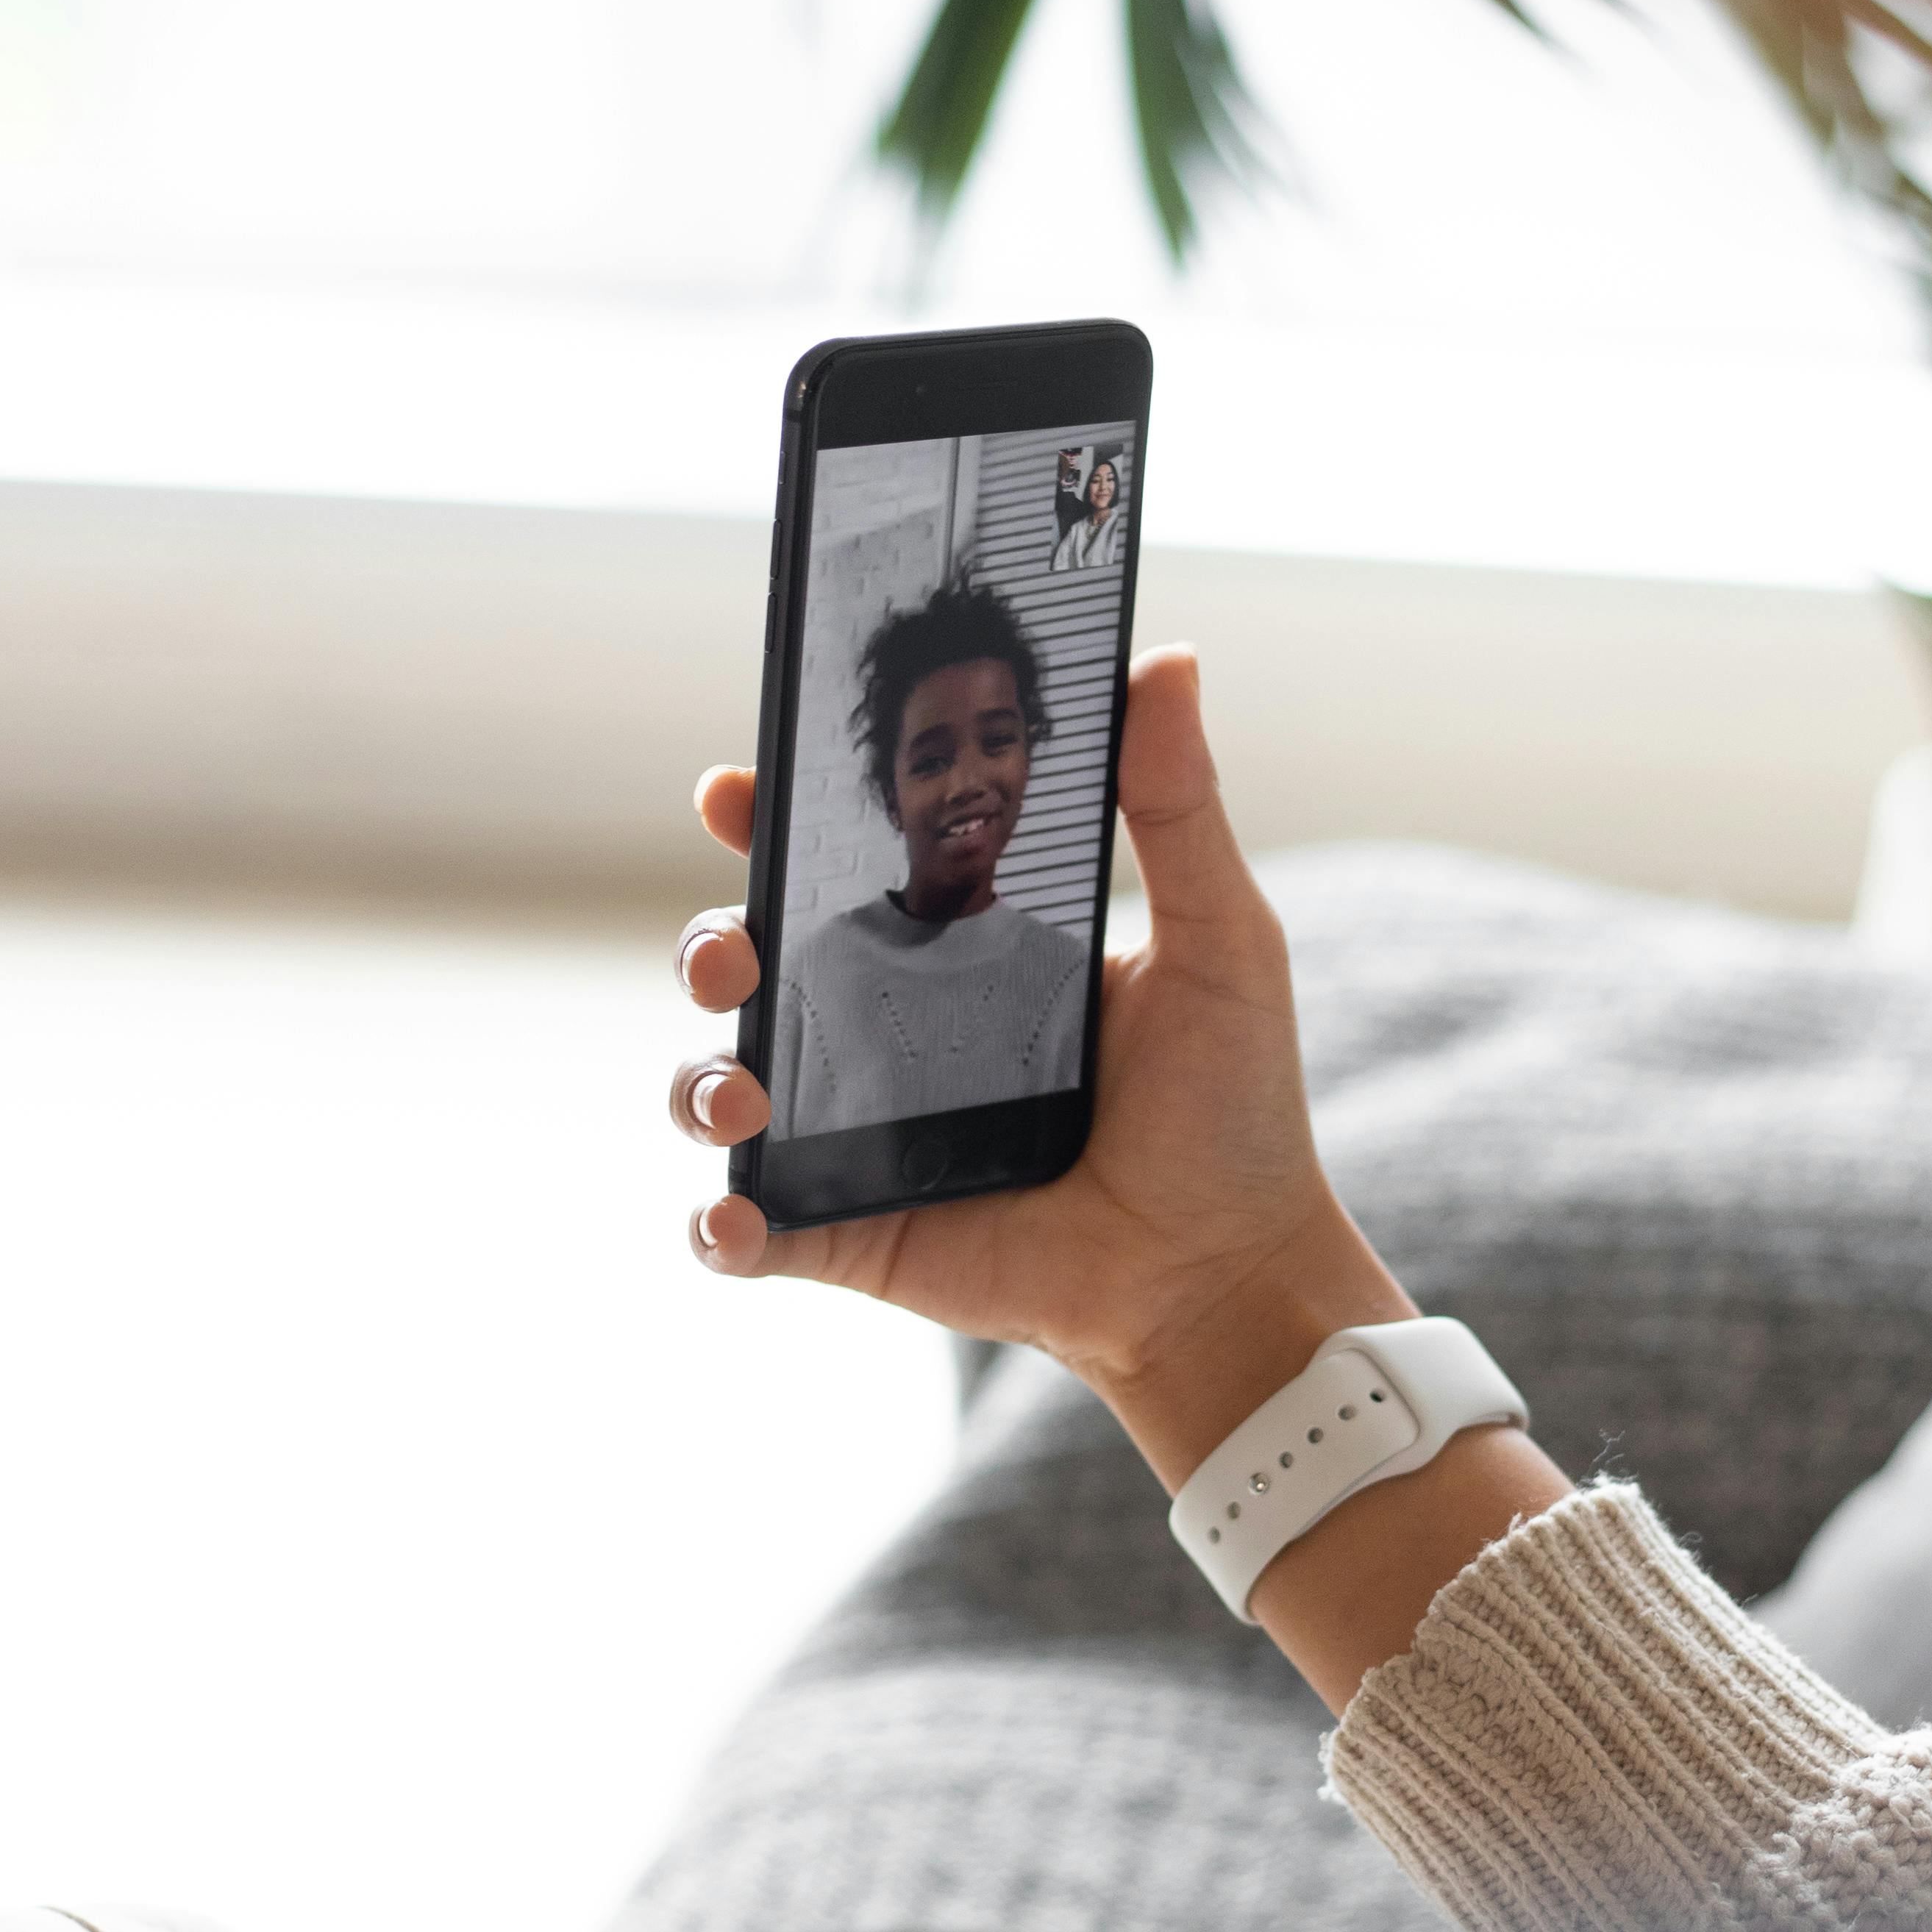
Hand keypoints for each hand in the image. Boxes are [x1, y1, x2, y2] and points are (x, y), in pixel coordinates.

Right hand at [674, 650, 1405, 1473]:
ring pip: (723, 1089)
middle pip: (751, 964)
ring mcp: (860, 1137)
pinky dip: (722, 1226)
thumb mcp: (1219, 940)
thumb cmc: (1230, 1110)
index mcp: (956, 949)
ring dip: (700, 1081)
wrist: (1229, 1274)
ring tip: (742, 1091)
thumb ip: (1176, 806)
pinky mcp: (854, 1235)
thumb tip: (1165, 657)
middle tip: (737, 950)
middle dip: (709, 944)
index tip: (734, 787)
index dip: (770, 820)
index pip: (836, 864)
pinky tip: (739, 1216)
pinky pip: (749, 1232)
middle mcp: (888, 1033)